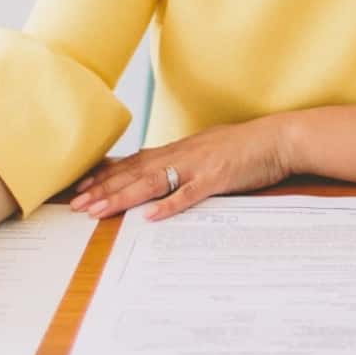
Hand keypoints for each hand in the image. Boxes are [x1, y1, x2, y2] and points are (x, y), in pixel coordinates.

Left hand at [69, 118, 291, 222]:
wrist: (280, 138)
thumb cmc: (248, 147)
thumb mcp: (210, 150)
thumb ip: (187, 161)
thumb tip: (167, 174)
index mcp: (181, 149)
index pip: (135, 162)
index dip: (107, 175)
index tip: (83, 187)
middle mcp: (183, 154)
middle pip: (135, 173)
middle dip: (103, 189)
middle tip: (76, 204)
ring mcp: (198, 166)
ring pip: (152, 182)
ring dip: (121, 197)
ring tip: (97, 211)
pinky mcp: (217, 179)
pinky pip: (189, 194)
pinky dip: (168, 205)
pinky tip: (149, 216)